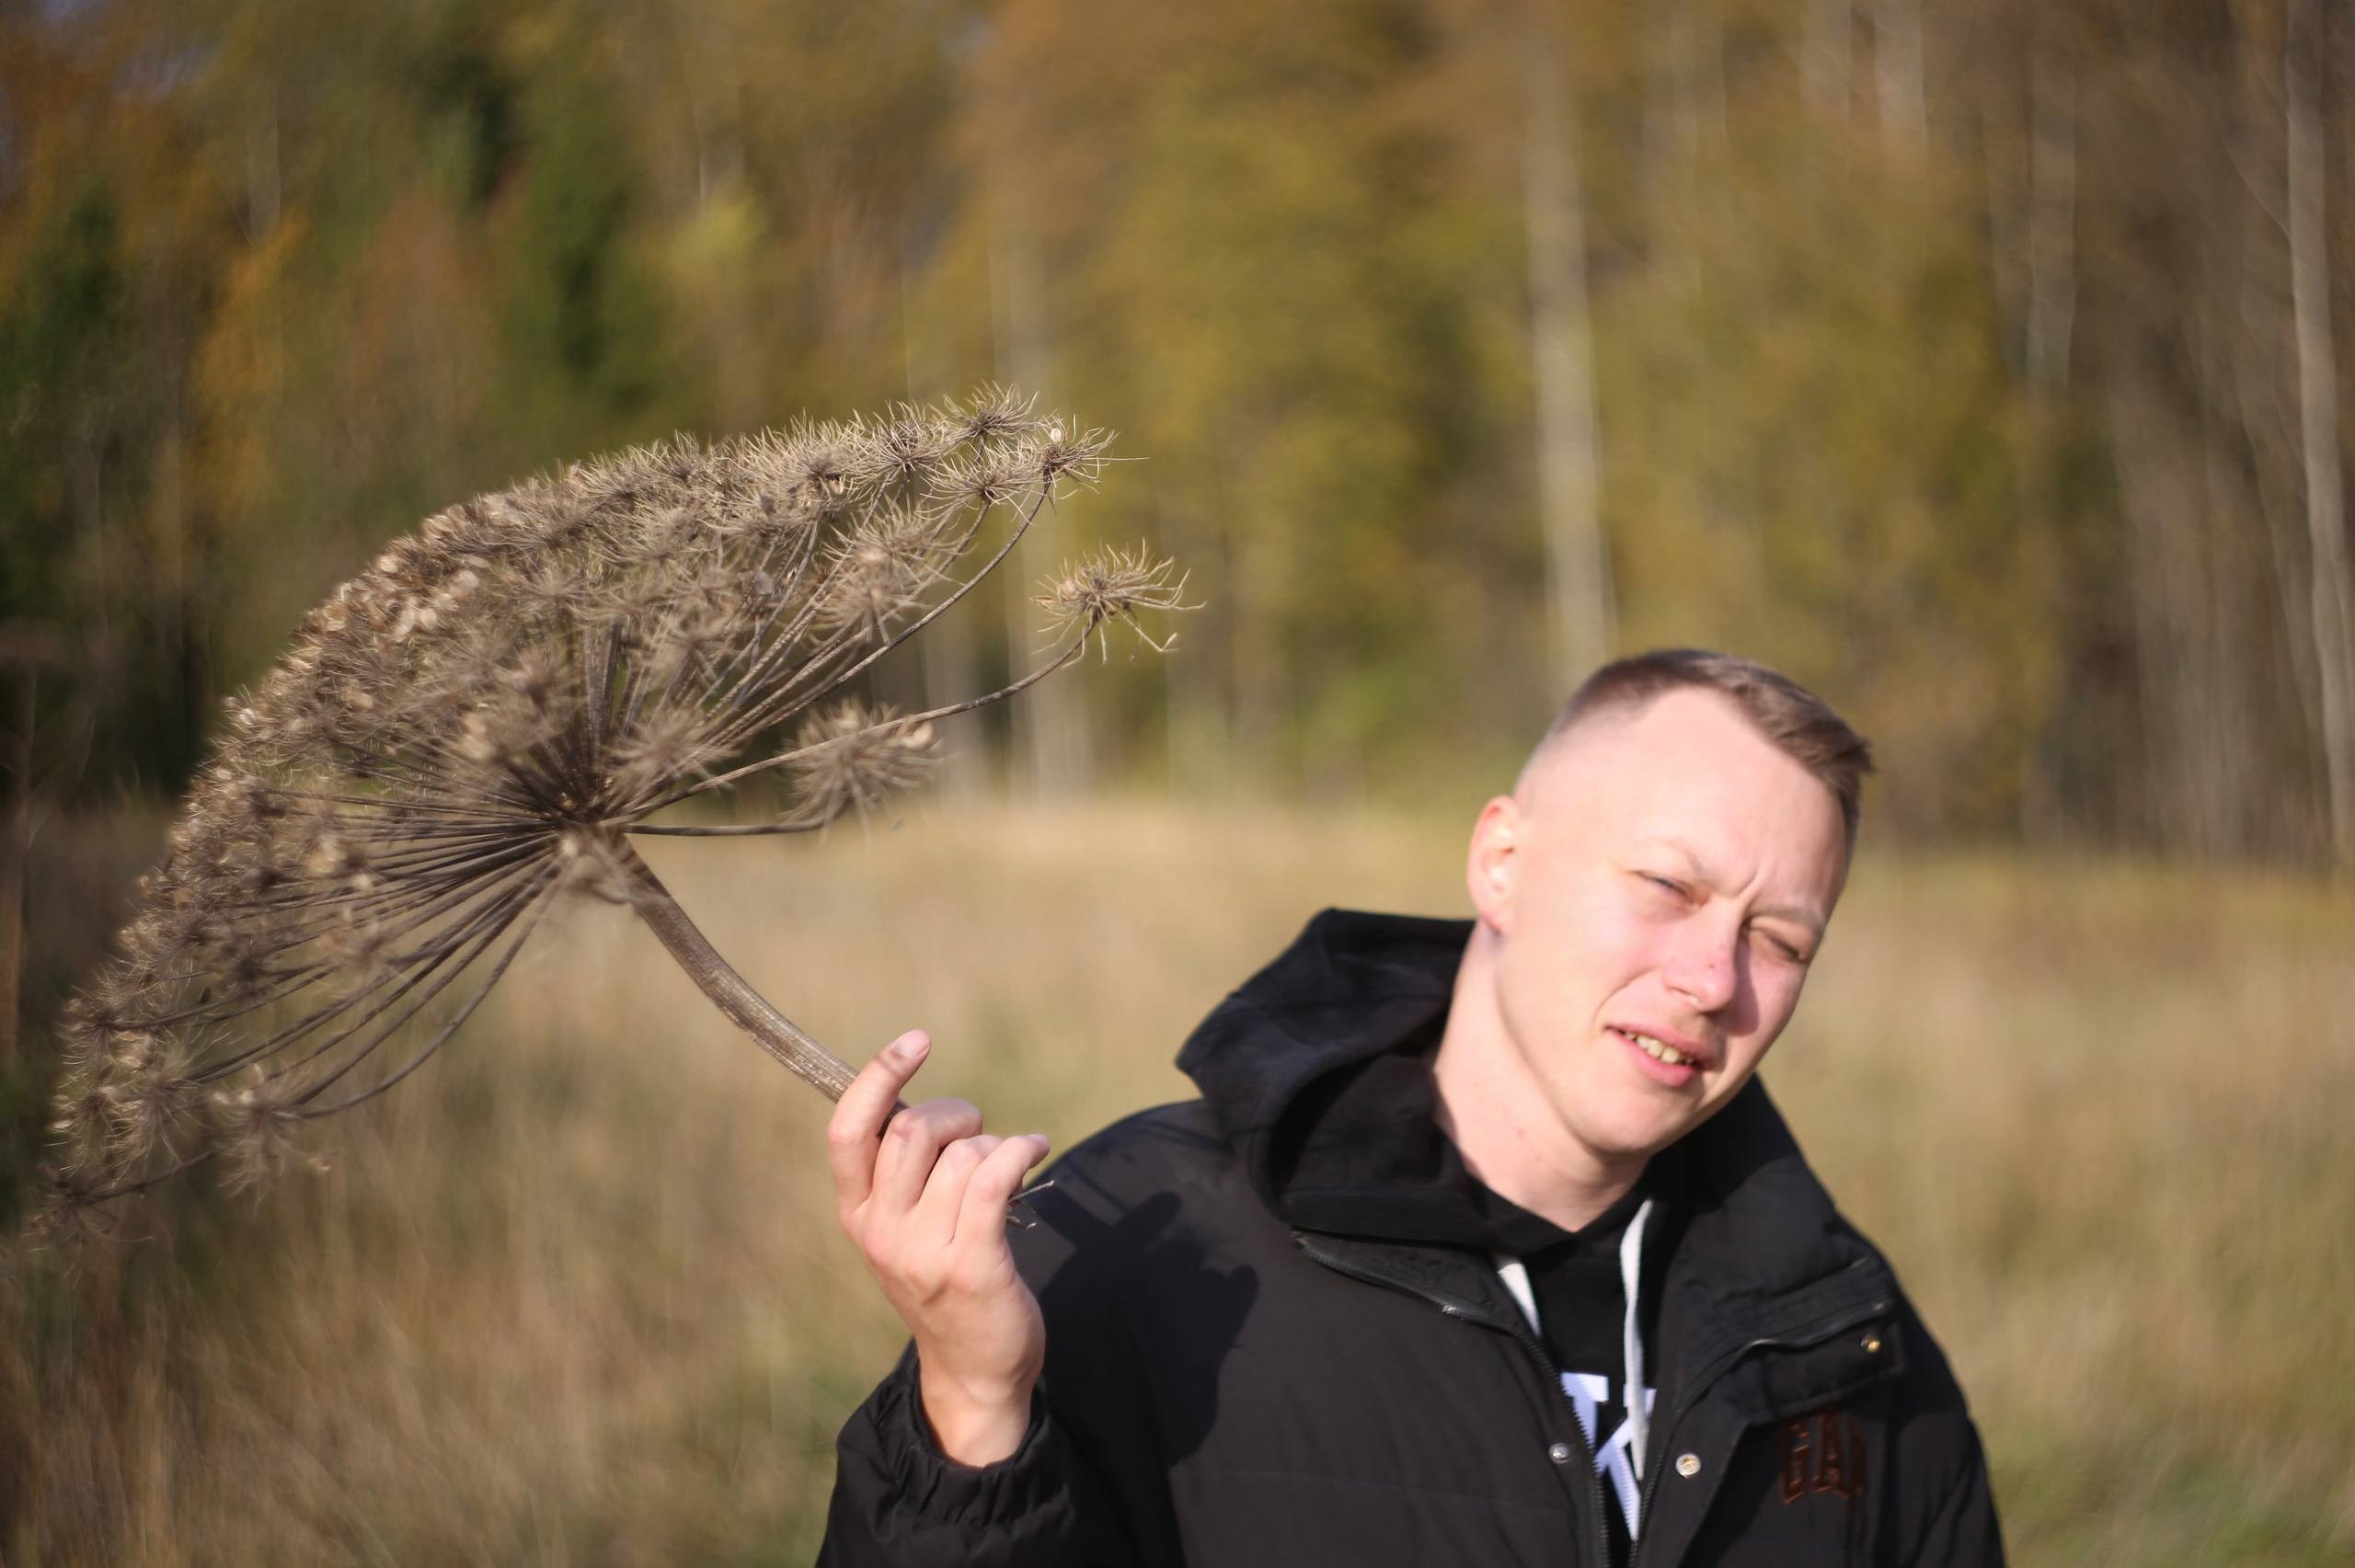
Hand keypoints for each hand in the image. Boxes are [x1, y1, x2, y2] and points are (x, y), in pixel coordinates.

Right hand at [828, 1029, 1052, 1465]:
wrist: (973, 1369)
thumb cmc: (945, 1279)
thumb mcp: (904, 1228)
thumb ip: (904, 1171)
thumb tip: (926, 1098)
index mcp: (856, 1215)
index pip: (846, 1131)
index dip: (877, 1074)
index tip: (917, 1039)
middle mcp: (880, 1232)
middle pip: (910, 1129)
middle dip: (956, 1112)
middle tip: (979, 1129)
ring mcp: (923, 1253)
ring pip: (963, 1153)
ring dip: (996, 1144)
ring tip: (1008, 1167)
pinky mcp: (972, 1266)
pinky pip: (995, 1178)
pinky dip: (1022, 1149)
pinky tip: (1037, 1148)